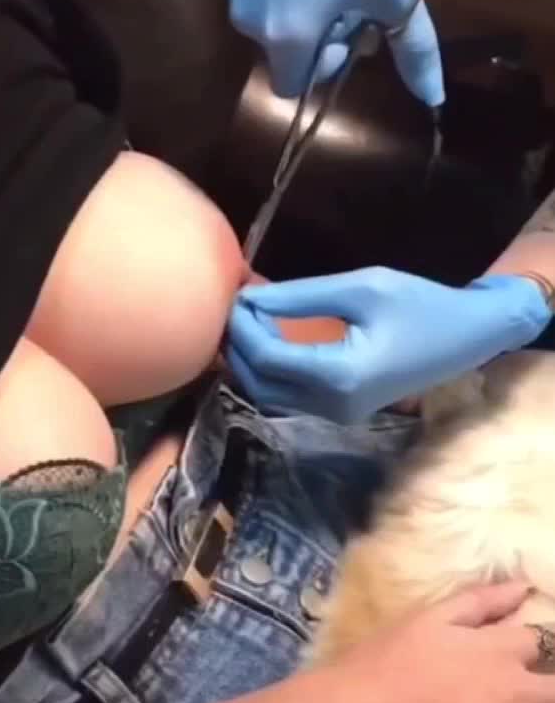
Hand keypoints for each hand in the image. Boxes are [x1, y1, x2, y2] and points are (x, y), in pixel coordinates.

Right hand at [214, 0, 443, 104]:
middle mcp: (249, 24)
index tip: (354, 21)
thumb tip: (432, 100)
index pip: (298, 87)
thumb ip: (411, 48)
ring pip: (278, 23)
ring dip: (308, 8)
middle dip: (322, 34)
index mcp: (285, 39)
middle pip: (288, 55)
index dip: (329, 62)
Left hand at [226, 267, 550, 422]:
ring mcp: (337, 415)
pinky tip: (270, 339)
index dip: (244, 329)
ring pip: (270, 396)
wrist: (466, 337)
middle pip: (260, 385)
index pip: (268, 359)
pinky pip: (289, 397)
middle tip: (236, 309)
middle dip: (240, 348)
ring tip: (249, 321)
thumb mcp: (361, 288)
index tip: (237, 297)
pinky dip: (271, 371)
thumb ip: (301, 297)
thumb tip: (251, 300)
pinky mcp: (340, 412)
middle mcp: (334, 405)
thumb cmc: (420, 305)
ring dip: (251, 362)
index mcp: (340, 376)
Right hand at [313, 581, 554, 702]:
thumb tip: (525, 588)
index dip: (543, 649)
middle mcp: (518, 690)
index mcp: (501, 648)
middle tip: (532, 699)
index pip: (548, 642)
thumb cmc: (382, 663)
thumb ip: (481, 602)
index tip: (535, 658)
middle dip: (553, 691)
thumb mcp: (428, 618)